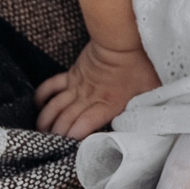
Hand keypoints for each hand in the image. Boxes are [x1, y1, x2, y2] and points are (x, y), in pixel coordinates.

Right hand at [34, 41, 161, 138]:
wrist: (123, 37)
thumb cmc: (141, 63)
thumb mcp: (151, 90)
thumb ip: (149, 108)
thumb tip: (152, 125)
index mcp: (107, 105)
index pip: (83, 127)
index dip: (73, 139)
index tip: (69, 151)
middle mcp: (88, 98)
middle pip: (64, 120)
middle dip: (56, 136)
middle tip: (51, 147)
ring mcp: (77, 86)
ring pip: (54, 107)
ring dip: (45, 121)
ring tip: (40, 133)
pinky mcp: (72, 74)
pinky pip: (51, 86)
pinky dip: (41, 97)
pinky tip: (37, 107)